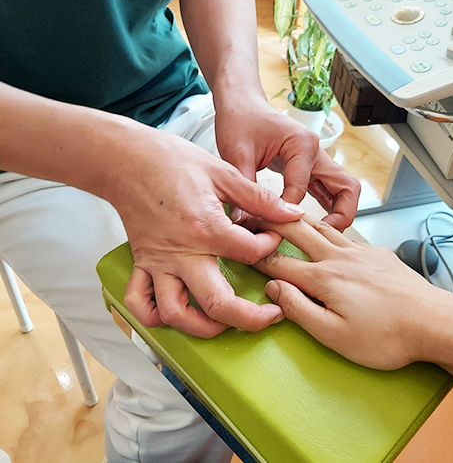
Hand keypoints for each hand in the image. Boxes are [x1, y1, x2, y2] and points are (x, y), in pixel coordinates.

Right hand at [112, 132, 304, 337]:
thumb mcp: (223, 173)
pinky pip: (140, 303)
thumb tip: (291, 213)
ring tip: (224, 323)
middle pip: (218, 304)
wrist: (127, 159)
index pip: (251, 253)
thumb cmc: (171, 162)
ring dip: (203, 328)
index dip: (271, 247)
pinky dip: (155, 317)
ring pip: (176, 315)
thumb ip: (259, 198)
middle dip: (251, 320)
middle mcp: (181, 253)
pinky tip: (177, 314)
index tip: (273, 238)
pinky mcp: (142, 264)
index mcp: (206, 228)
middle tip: (270, 316)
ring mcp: (158, 263)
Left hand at [214, 96, 359, 231]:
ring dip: (339, 213)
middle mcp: (315, 151)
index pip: (302, 189)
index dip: (287, 212)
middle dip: (341, 217)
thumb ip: (243, 188)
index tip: (270, 226)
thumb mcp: (236, 154)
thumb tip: (243, 222)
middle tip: (324, 241)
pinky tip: (315, 225)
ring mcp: (316, 159)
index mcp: (301, 144)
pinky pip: (327, 190)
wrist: (242, 105)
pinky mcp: (310, 167)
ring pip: (343, 190)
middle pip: (346, 188)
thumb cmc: (240, 122)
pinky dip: (328, 207)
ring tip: (322, 238)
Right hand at [253, 215, 452, 369]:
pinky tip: (324, 230)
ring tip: (282, 211)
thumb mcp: (334, 335)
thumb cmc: (384, 336)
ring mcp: (359, 251)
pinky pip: (344, 233)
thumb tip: (274, 287)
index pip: (280, 262)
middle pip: (297, 231)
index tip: (241, 246)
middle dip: (272, 221)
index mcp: (324, 278)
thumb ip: (299, 309)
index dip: (257, 255)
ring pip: (321, 226)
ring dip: (297, 218)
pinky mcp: (375, 252)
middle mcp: (338, 257)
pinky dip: (326, 227)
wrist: (434, 322)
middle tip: (254, 214)